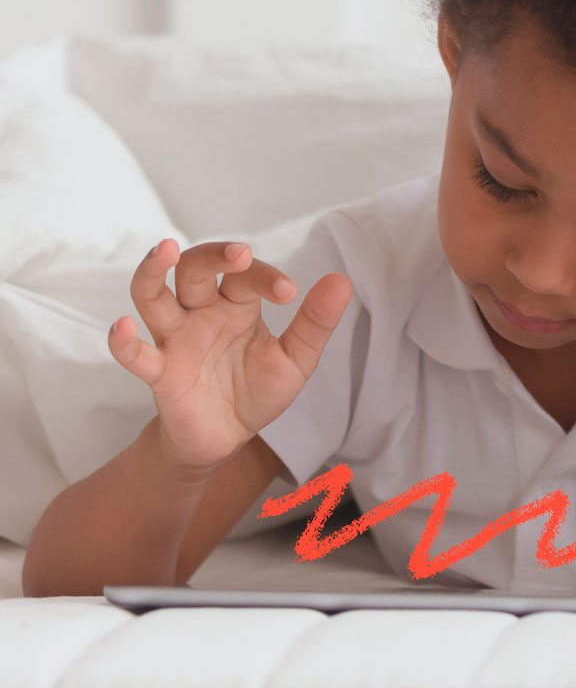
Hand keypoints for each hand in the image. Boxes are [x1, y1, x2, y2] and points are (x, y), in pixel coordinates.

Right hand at [106, 238, 352, 477]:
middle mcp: (200, 314)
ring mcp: (175, 340)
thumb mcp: (295, 359)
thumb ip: (314, 323)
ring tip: (164, 250)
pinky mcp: (159, 373)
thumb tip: (341, 281)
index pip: (244, 276)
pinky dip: (122, 341)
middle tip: (241, 254)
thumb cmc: (256, 390)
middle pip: (193, 270)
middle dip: (214, 256)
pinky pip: (134, 354)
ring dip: (153, 272)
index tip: (291, 293)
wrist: (227, 438)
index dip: (265, 276)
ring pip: (152, 297)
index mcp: (235, 306)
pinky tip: (122, 326)